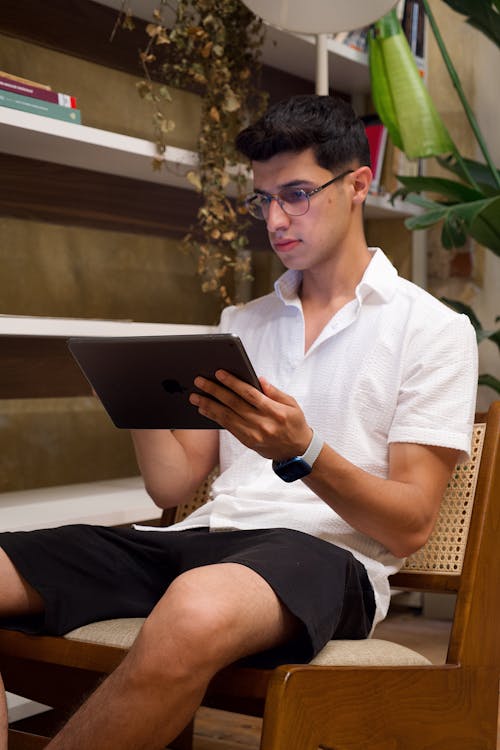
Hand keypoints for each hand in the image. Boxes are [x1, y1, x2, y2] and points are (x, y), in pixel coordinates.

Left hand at [189, 370, 311, 460]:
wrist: (297, 451)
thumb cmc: (294, 423)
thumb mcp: (292, 404)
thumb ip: (274, 392)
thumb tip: (258, 379)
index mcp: (275, 412)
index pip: (250, 394)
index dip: (233, 383)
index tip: (219, 373)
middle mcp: (263, 424)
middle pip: (234, 404)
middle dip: (214, 391)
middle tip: (199, 381)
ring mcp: (253, 435)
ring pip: (227, 417)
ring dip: (209, 405)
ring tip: (195, 396)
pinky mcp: (247, 442)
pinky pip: (227, 427)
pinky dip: (214, 417)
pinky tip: (204, 409)